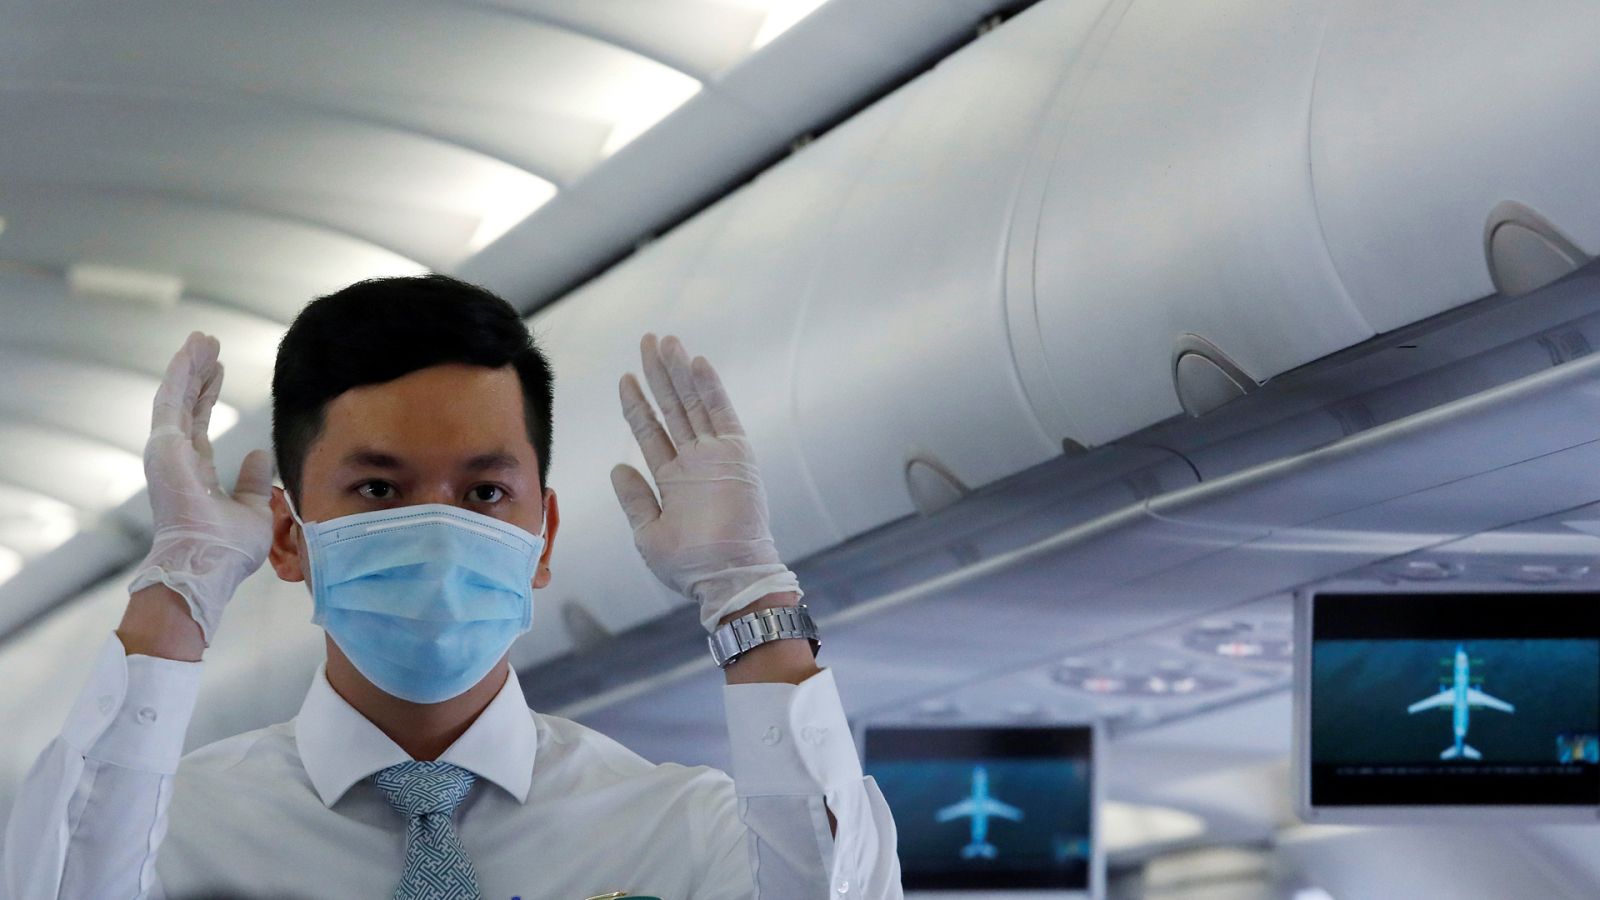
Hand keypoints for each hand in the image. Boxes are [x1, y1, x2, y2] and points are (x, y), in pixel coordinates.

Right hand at [126, 332, 274, 643]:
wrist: (207, 563)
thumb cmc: (227, 550)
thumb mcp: (252, 509)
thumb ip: (253, 481)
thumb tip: (257, 454)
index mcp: (194, 472)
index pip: (198, 424)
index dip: (207, 395)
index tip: (219, 370)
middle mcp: (177, 458)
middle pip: (187, 404)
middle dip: (199, 372)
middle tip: (210, 343)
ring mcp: (167, 450)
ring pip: (177, 396)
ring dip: (189, 365)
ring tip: (203, 337)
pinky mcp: (164, 444)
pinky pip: (172, 399)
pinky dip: (181, 373)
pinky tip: (191, 351)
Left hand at [611, 334, 800, 632]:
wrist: (724, 576)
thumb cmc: (689, 565)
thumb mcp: (648, 532)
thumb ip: (634, 498)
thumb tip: (617, 466)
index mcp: (672, 479)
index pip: (651, 431)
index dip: (637, 403)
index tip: (625, 377)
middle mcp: (694, 462)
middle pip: (672, 407)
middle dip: (658, 374)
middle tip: (648, 340)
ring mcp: (716, 455)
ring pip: (693, 403)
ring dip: (679, 372)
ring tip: (666, 341)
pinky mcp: (736, 454)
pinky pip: (721, 413)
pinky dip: (709, 387)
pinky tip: (696, 362)